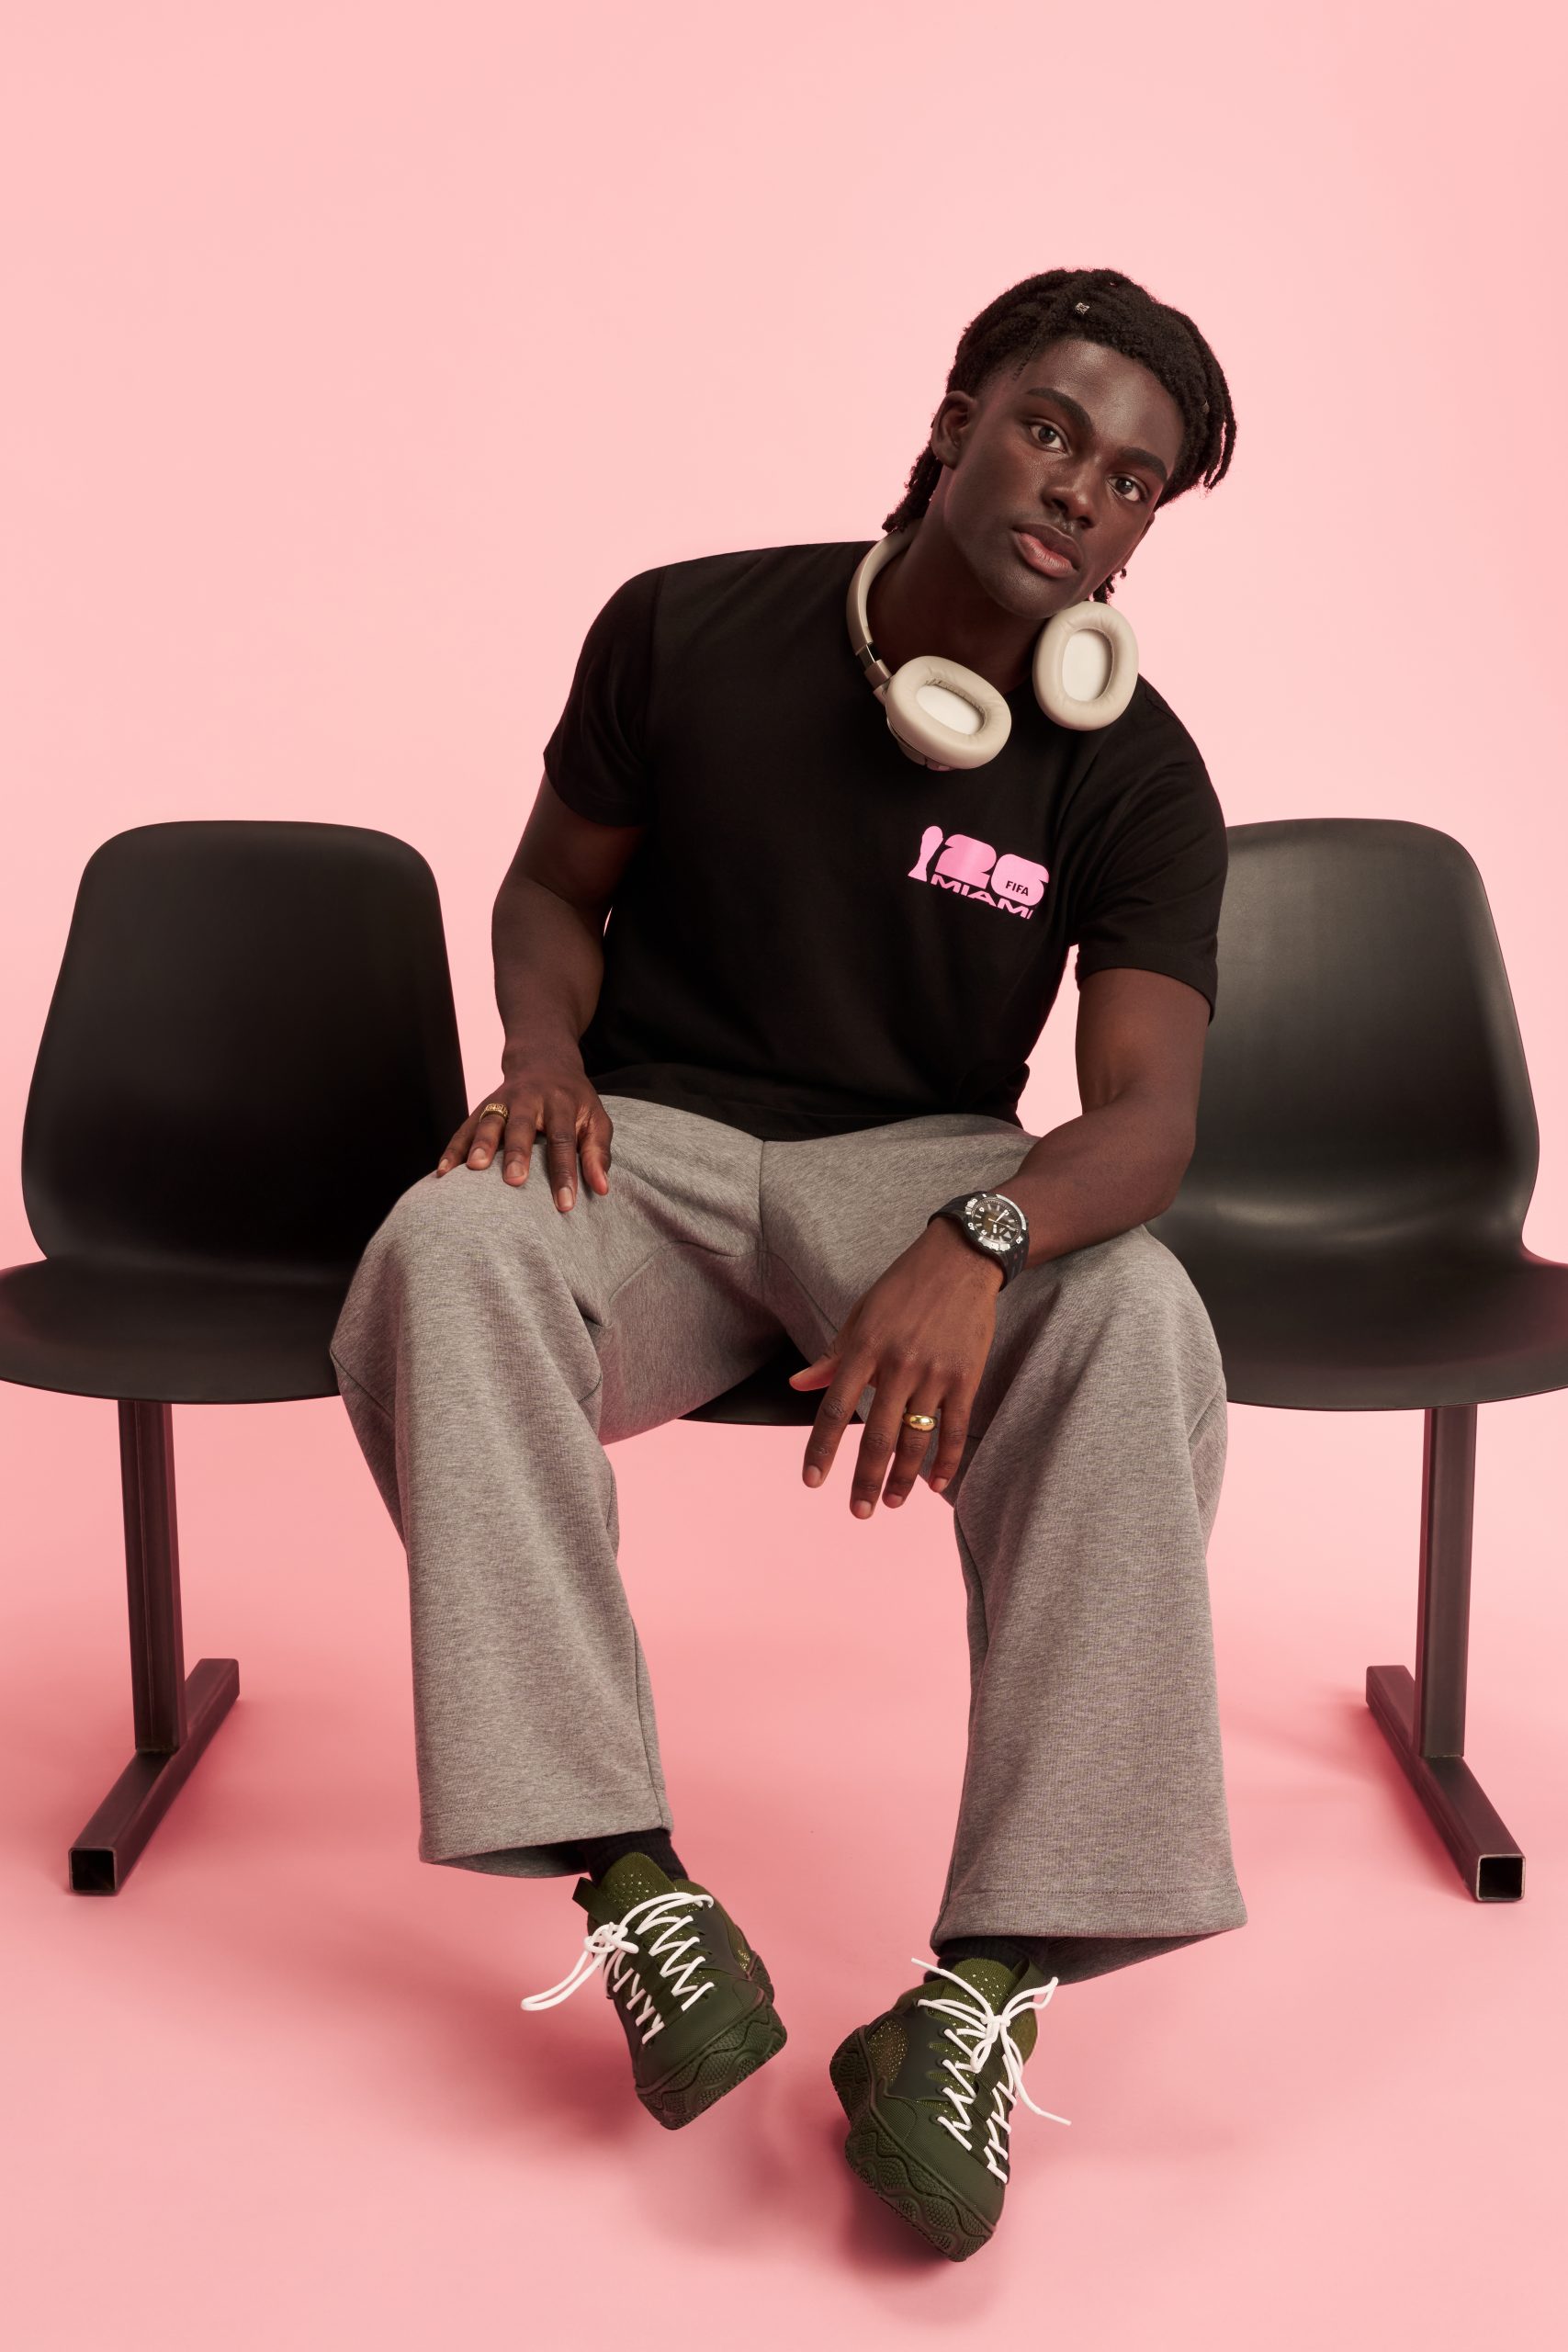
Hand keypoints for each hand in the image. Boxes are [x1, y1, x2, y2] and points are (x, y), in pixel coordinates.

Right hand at [435, 1059, 612, 1208]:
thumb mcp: (595, 1119)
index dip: (564, 1173)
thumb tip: (603, 1189)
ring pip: (489, 1121)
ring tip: (474, 1170)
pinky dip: (453, 1149)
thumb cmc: (574, 1100)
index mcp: (561, 1102)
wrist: (544, 1060)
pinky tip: (444, 1172)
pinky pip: (465, 1127)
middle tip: (515, 1181)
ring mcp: (502, 1101)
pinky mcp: (482, 1107)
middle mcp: (529, 1099)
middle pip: (522, 1126)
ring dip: (480, 1145)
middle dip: (518, 1153)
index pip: (563, 1140)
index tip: (565, 1204)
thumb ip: (598, 1153)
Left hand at [788, 1219, 1003, 1514]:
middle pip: (876, 1435)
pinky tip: (936, 1486)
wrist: (960, 1260)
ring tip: (891, 1503)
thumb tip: (797, 1385)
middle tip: (858, 1512)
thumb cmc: (903, 1288)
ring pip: (916, 1439)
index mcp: (864, 1348)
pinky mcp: (966, 1377)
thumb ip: (832, 1357)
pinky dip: (946, 1461)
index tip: (812, 1481)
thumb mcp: (860, 1316)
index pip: (834, 1409)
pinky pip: (956, 1429)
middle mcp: (898, 1364)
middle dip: (864, 1479)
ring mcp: (935, 1373)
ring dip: (902, 1478)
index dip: (821, 1449)